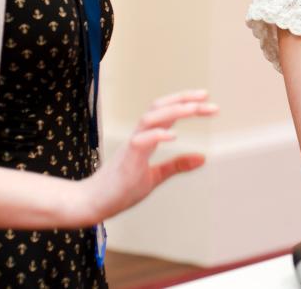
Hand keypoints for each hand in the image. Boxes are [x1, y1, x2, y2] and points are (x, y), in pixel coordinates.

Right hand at [74, 90, 217, 224]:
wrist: (93, 203)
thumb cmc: (120, 189)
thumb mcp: (155, 177)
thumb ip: (176, 165)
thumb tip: (203, 158)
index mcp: (145, 138)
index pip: (165, 112)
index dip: (184, 102)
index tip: (206, 99)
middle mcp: (138, 136)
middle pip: (159, 107)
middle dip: (183, 99)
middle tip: (207, 97)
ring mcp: (131, 146)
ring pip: (150, 118)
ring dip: (174, 111)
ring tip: (195, 108)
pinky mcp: (126, 159)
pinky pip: (140, 141)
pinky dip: (158, 135)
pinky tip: (174, 136)